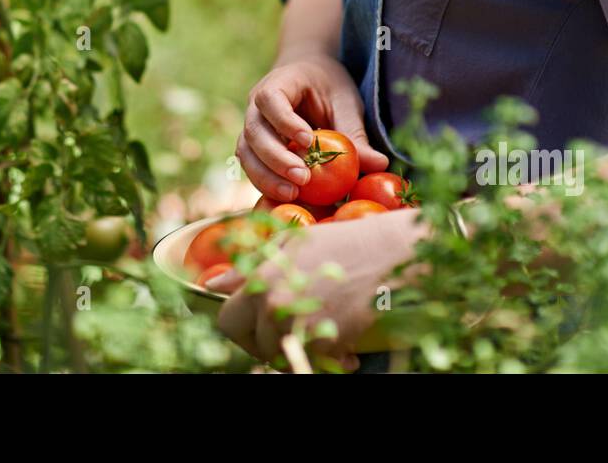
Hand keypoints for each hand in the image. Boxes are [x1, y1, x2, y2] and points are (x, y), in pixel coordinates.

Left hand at [210, 209, 420, 368]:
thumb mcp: (293, 244)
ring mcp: (300, 328)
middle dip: (268, 342)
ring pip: (282, 357)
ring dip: (300, 349)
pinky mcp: (326, 345)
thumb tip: (214, 284)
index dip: (242, 325)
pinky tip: (344, 343)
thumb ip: (251, 266)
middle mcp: (275, 306)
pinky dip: (328, 359)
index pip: (228, 322)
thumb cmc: (344, 243)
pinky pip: (314, 363)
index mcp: (261, 280)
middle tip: (293, 328)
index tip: (257, 323)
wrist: (393, 256)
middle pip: (254, 345)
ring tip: (323, 330)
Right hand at [238, 52, 388, 201]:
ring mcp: (251, 127)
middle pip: (254, 131)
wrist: (308, 78)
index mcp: (278, 83)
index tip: (308, 141)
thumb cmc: (328, 87)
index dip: (284, 121)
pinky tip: (285, 196)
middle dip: (276, 158)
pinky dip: (265, 182)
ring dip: (266, 176)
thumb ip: (355, 132)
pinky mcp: (253, 147)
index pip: (270, 99)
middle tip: (302, 178)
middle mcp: (256, 105)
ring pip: (246, 152)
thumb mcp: (345, 102)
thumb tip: (381, 164)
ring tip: (292, 194)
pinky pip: (251, 166)